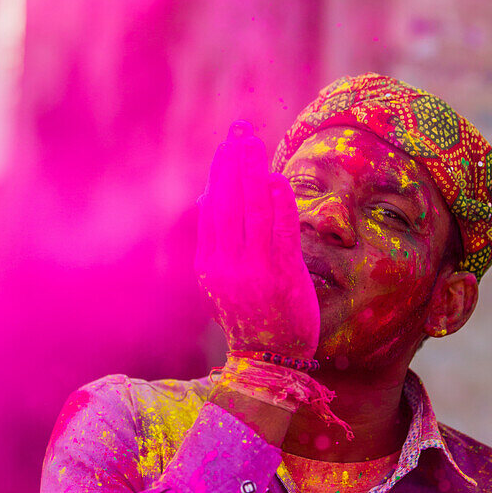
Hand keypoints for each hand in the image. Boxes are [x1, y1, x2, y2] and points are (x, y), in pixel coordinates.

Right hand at [195, 120, 319, 358]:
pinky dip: (278, 203)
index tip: (225, 146)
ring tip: (253, 143)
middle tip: (238, 131)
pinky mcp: (282, 276)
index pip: (212, 210)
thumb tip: (209, 198)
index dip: (219, 175)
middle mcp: (226, 265)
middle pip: (227, 204)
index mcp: (209, 266)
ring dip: (252, 173)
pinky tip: (277, 178)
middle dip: (232, 163)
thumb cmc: (250, 318)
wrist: (267, 361)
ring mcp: (254, 270)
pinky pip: (279, 232)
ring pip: (251, 211)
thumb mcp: (221, 283)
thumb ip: (217, 243)